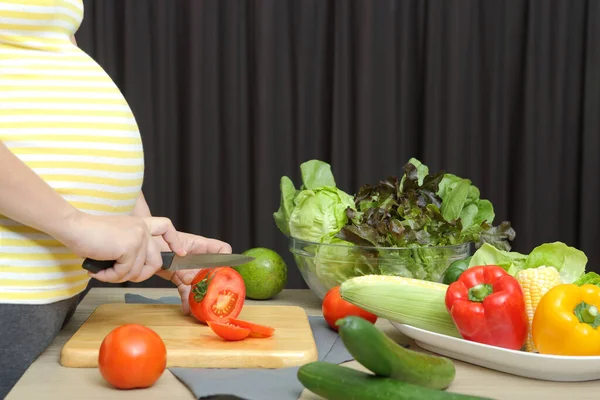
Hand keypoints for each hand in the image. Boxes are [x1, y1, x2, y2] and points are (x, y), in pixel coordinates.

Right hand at [60, 212, 185, 282]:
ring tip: (101, 272)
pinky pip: (124, 274)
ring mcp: (138, 237)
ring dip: (117, 277)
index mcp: (140, 224)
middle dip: (140, 276)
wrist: (74, 227)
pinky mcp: (129, 247)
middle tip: (119, 276)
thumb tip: (137, 270)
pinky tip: (96, 271)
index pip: (166, 227)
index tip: (181, 252)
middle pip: (155, 262)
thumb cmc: (88, 234)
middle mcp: (142, 229)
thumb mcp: (116, 239)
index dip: (175, 241)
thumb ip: (131, 249)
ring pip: (137, 271)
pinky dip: (109, 277)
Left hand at [154, 232, 231, 313]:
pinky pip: (186, 290)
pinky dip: (186, 300)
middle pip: (213, 271)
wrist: (144, 248)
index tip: (227, 273)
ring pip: (200, 283)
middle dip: (215, 285)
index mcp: (202, 246)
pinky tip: (187, 309)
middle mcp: (199, 258)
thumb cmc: (159, 240)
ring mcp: (190, 269)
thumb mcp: (173, 252)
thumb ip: (184, 266)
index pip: (222, 249)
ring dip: (201, 296)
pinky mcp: (180, 278)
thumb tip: (190, 281)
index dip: (227, 259)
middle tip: (215, 297)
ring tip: (201, 308)